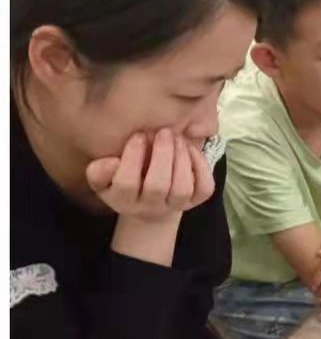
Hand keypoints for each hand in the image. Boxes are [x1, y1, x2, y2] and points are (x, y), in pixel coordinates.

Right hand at [86, 128, 213, 223]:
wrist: (149, 205)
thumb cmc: (122, 181)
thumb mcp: (103, 179)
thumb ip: (98, 171)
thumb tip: (112, 161)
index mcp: (123, 200)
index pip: (125, 184)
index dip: (132, 158)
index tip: (137, 135)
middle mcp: (150, 207)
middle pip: (157, 187)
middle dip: (162, 155)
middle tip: (163, 132)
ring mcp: (174, 206)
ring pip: (182, 189)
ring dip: (182, 160)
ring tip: (177, 138)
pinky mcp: (195, 201)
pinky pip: (204, 189)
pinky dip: (202, 168)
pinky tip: (192, 150)